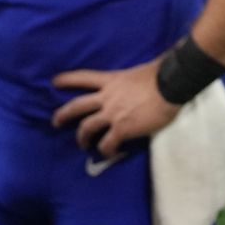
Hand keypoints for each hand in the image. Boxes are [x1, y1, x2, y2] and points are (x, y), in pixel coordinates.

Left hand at [51, 59, 180, 159]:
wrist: (171, 85)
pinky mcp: (122, 128)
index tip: (54, 81)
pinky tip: (108, 153)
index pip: (84, 77)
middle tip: (56, 122)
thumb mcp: (138, 72)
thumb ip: (130, 79)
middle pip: (77, 106)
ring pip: (87, 127)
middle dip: (63, 114)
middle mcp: (107, 97)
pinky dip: (106, 150)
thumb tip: (140, 77)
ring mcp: (112, 114)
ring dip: (82, 138)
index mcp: (111, 80)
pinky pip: (107, 143)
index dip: (67, 79)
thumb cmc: (160, 75)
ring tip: (82, 145)